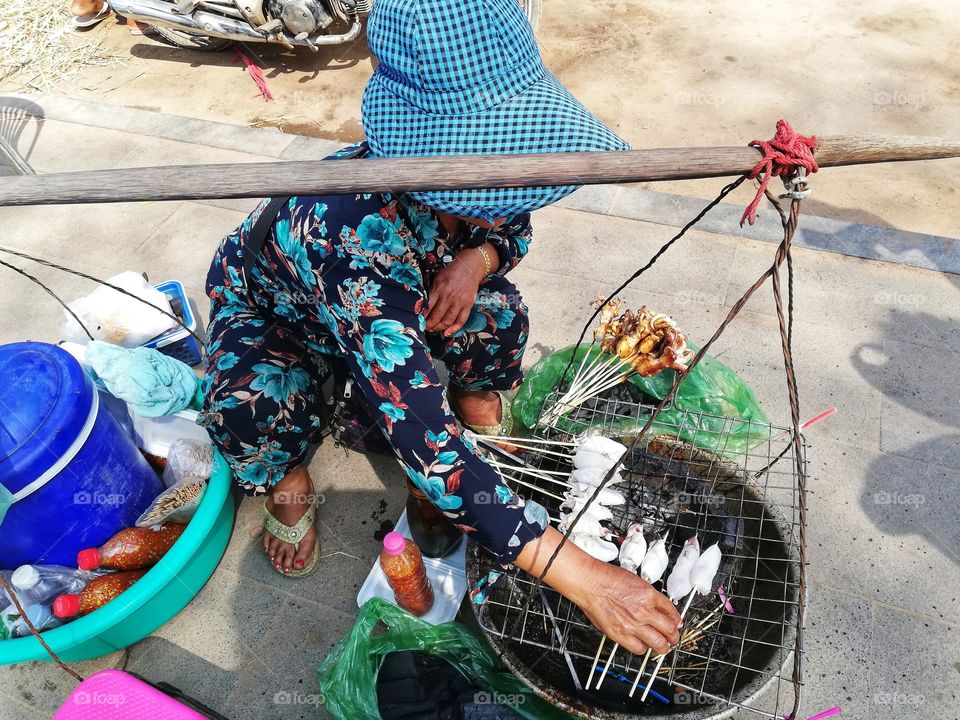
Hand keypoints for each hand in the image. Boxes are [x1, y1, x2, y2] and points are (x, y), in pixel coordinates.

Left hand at [425, 246, 488, 335]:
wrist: (470, 267)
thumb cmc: (451, 272)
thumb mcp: (437, 278)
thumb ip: (431, 291)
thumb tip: (422, 305)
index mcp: (439, 289)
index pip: (428, 307)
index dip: (422, 317)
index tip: (418, 321)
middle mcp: (449, 297)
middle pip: (436, 317)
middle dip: (429, 325)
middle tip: (425, 328)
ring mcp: (459, 302)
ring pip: (447, 321)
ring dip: (439, 328)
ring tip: (433, 329)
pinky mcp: (468, 305)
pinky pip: (461, 320)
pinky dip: (453, 329)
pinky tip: (447, 333)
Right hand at [515, 527, 680, 655]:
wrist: (590, 582)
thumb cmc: (607, 578)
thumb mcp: (635, 581)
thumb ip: (648, 596)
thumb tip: (658, 606)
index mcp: (649, 595)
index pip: (672, 612)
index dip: (676, 620)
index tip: (676, 624)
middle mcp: (644, 611)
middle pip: (670, 630)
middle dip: (674, 636)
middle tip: (673, 638)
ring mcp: (633, 624)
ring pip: (658, 643)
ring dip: (663, 646)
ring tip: (661, 646)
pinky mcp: (620, 634)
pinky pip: (639, 648)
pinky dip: (643, 648)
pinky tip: (641, 644)